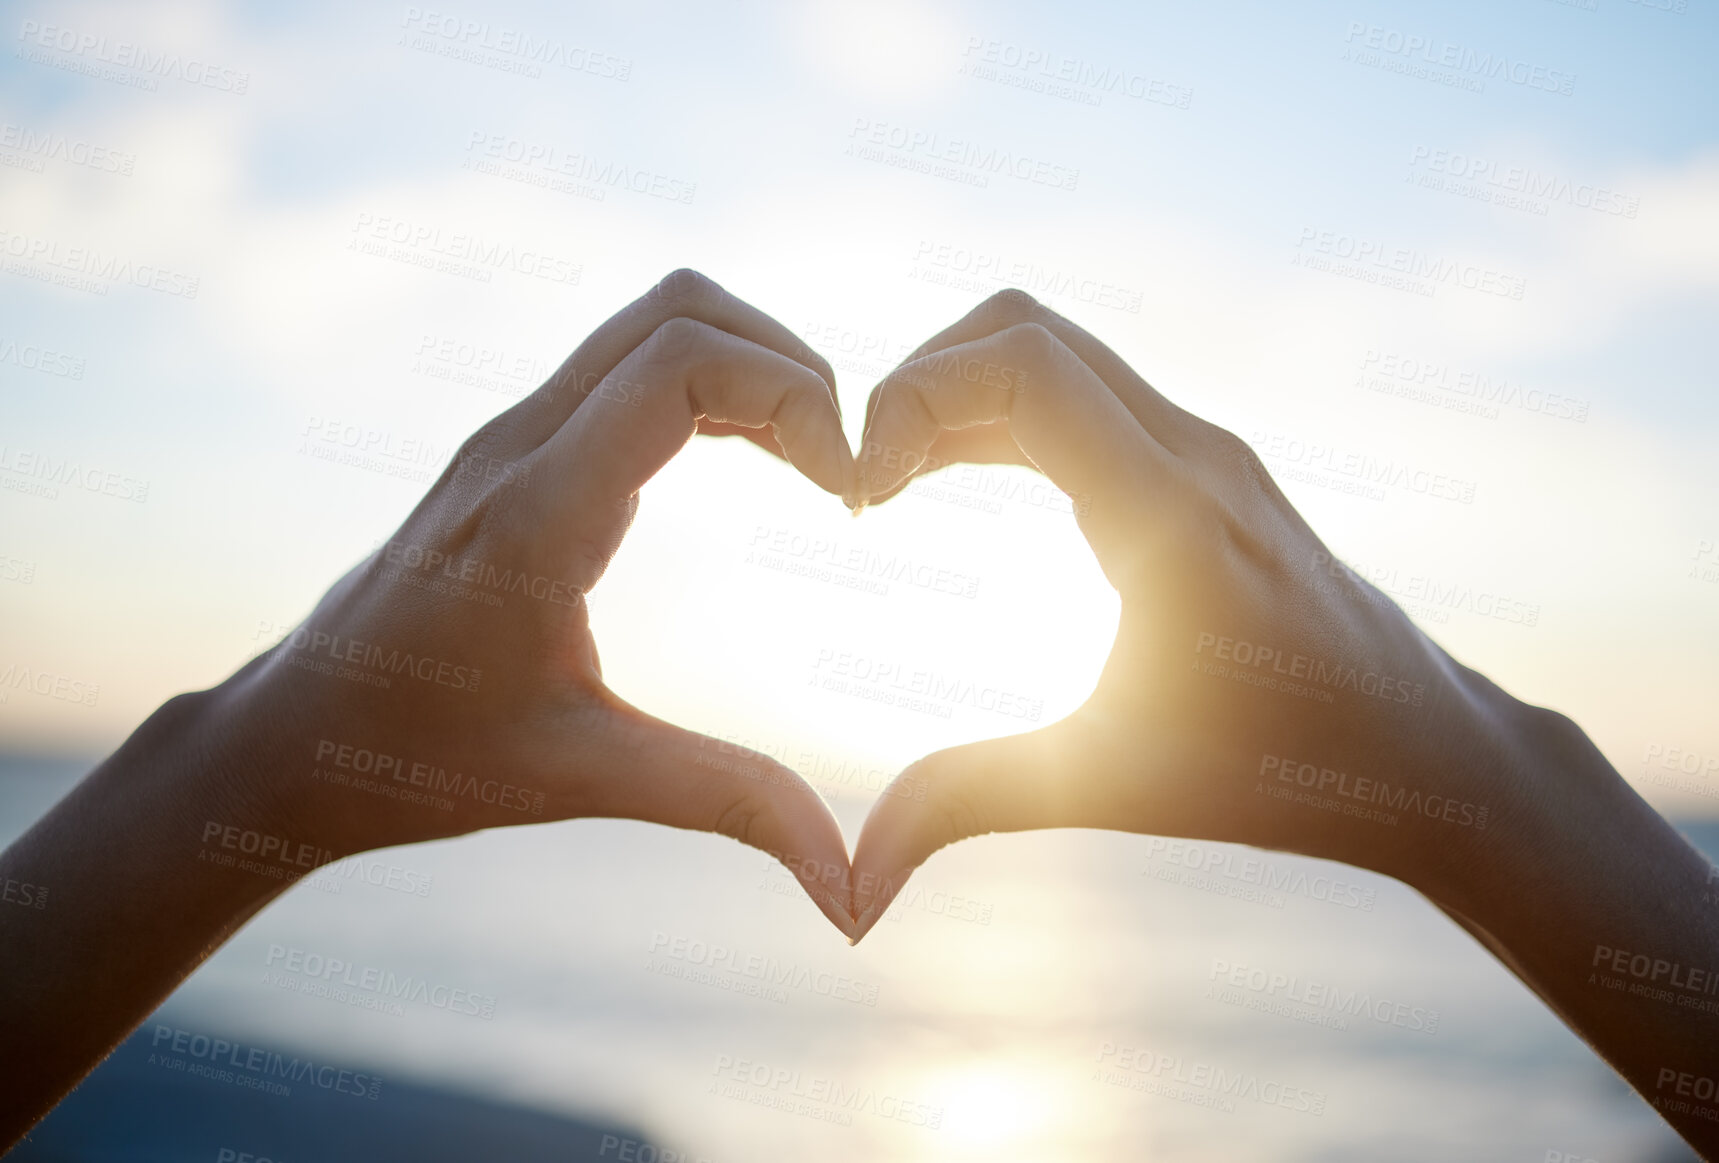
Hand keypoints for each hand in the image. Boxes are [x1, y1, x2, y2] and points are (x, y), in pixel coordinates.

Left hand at [214, 269, 858, 932]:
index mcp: (538, 513)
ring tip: (815, 459)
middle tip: (844, 465)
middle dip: (791, 363)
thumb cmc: (418, 758)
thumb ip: (725, 803)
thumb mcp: (582, 779)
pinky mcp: (514, 447)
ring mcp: (511, 435)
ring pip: (653, 321)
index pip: (682, 364)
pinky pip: (629, 364)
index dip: (796, 399)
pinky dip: (711, 382)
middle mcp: (520, 446)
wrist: (295, 734)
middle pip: (680, 309)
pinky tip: (754, 457)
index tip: (848, 492)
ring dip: (752, 364)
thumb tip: (848, 884)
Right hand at [844, 289, 1529, 936]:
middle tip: (870, 483)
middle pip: (1026, 328)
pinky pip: (1086, 393)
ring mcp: (1207, 452)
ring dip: (961, 392)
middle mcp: (1194, 455)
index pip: (1022, 364)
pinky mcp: (1207, 468)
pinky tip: (962, 481)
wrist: (1420, 751)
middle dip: (921, 381)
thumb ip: (974, 802)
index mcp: (1169, 516)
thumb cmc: (1285, 775)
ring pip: (1056, 350)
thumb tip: (856, 881)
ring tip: (897, 483)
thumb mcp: (1115, 784)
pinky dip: (1005, 412)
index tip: (866, 497)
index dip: (913, 397)